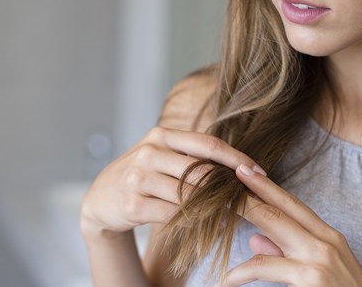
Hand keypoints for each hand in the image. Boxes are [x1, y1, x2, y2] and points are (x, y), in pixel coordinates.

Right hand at [80, 127, 264, 237]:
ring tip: (234, 215)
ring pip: (188, 195)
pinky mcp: (132, 203)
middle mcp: (149, 152)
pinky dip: (195, 223)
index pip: (208, 144)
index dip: (236, 158)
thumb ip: (193, 156)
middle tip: (250, 200)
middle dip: (228, 188)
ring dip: (215, 208)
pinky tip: (209, 226)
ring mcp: (138, 177)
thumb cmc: (143, 175)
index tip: (259, 172)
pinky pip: (173, 215)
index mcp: (162, 135)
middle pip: (200, 171)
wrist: (102, 197)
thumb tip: (240, 167)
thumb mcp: (163, 155)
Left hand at [219, 164, 361, 286]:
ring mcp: (320, 258)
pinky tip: (227, 279)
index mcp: (330, 238)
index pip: (294, 205)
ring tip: (214, 213)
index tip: (247, 171)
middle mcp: (327, 241)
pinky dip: (241, 272)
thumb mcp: (318, 273)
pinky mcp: (311, 276)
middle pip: (282, 207)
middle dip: (253, 189)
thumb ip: (286, 255)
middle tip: (228, 172)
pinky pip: (265, 267)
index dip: (269, 187)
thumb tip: (254, 239)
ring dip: (242, 216)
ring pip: (273, 225)